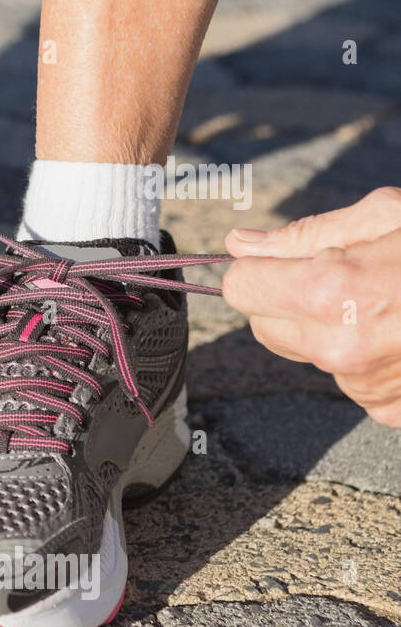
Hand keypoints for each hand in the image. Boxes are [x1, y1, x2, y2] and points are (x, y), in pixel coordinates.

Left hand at [223, 187, 400, 426]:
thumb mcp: (389, 216)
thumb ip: (306, 233)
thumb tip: (240, 243)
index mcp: (332, 293)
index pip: (241, 287)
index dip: (261, 270)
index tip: (282, 261)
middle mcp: (340, 349)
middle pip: (264, 327)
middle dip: (289, 300)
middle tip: (346, 276)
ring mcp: (364, 386)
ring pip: (307, 353)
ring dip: (330, 329)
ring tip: (390, 304)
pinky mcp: (386, 411)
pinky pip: (349, 380)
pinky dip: (367, 358)